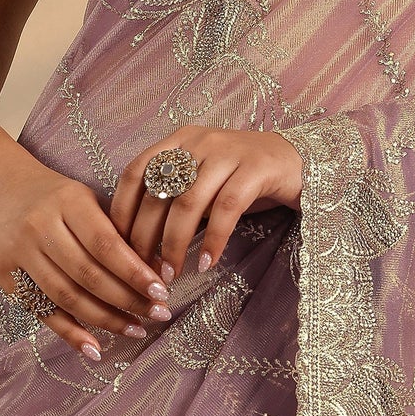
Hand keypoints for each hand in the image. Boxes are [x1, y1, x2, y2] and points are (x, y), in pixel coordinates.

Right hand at [0, 150, 176, 363]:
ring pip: (67, 296)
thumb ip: (114, 230)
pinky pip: (42, 310)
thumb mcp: (83, 198)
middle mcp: (40, 226)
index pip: (106, 243)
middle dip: (128, 300)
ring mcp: (18, 252)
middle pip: (88, 274)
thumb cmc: (52, 196)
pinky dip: (69, 333)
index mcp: (68, 200)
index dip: (135, 272)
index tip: (161, 291)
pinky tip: (94, 347)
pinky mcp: (3, 275)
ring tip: (135, 330)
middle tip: (158, 314)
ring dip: (105, 320)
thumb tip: (155, 271)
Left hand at [109, 127, 303, 283]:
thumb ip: (173, 199)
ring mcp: (228, 152)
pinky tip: (206, 263)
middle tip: (142, 271)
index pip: (135, 173)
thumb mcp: (202, 182)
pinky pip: (227, 209)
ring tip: (171, 274)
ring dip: (175, 244)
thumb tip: (136, 243)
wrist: (298, 162)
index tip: (117, 246)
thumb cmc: (242, 178)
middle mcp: (199, 141)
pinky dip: (213, 240)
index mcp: (178, 141)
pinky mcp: (256, 168)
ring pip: (188, 203)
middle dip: (145, 238)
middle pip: (159, 193)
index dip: (122, 211)